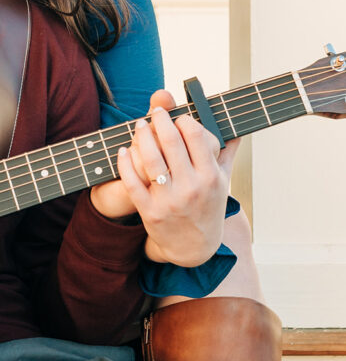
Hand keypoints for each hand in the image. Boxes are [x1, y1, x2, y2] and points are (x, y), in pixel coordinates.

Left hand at [98, 90, 237, 266]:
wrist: (194, 248)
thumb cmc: (209, 208)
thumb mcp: (223, 183)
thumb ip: (227, 154)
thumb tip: (236, 128)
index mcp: (211, 177)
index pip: (196, 137)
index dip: (185, 121)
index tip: (179, 117)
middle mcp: (191, 188)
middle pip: (172, 143)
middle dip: (161, 121)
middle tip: (156, 112)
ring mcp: (169, 201)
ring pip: (150, 159)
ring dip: (143, 136)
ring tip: (140, 125)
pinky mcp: (150, 212)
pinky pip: (132, 181)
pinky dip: (125, 162)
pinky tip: (124, 149)